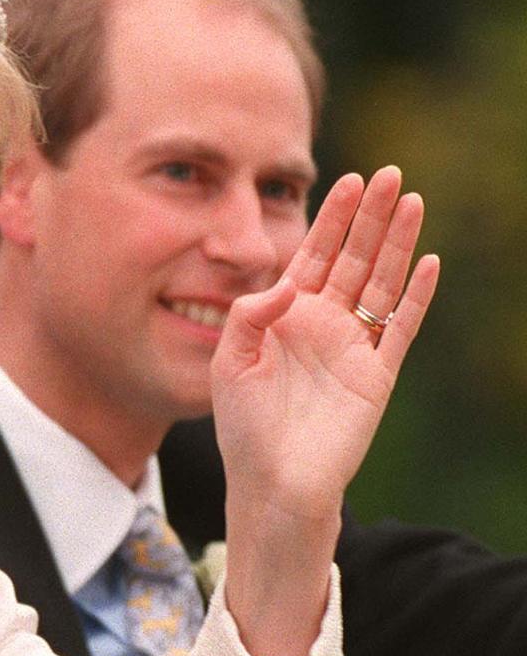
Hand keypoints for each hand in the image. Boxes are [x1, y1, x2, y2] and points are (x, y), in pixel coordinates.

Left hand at [212, 166, 438, 655]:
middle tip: (389, 173)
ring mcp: (353, 347)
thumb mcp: (228, 362)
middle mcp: (322, 325)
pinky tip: (427, 261)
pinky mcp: (376, 374)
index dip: (330, 219)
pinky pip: (400, 328)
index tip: (346, 181)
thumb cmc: (243, 427)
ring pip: (381, 283)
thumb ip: (249, 314)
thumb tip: (289, 281)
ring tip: (412, 200)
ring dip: (397, 243)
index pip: (313, 256)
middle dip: (369, 217)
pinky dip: (414, 296)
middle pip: (352, 259)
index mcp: (284, 318)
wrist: (272, 482)